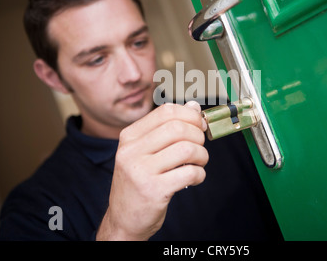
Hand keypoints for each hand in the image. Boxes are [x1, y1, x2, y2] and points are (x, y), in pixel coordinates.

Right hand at [96, 101, 208, 240]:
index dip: (189, 115)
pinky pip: (189, 173)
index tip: (199, 124)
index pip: (165, 112)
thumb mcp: (145, 152)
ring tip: (199, 163)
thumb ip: (167, 129)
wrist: (124, 218)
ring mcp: (140, 171)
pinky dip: (200, 174)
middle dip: (198, 135)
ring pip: (187, 149)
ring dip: (202, 156)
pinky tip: (194, 178)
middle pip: (178, 128)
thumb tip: (193, 107)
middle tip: (200, 146)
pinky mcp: (153, 190)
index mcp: (129, 137)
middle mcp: (131, 151)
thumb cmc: (139, 181)